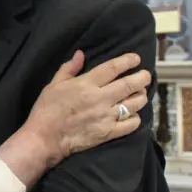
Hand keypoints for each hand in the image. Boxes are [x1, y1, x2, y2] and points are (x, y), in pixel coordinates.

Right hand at [22, 50, 150, 165]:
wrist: (45, 138)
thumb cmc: (46, 109)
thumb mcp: (54, 84)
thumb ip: (69, 68)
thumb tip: (81, 54)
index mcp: (86, 84)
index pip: (113, 68)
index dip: (127, 61)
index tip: (136, 59)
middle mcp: (100, 98)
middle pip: (130, 84)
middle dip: (142, 77)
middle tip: (146, 75)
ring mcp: (106, 116)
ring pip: (135, 103)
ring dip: (141, 96)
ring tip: (141, 93)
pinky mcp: (109, 132)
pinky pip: (131, 124)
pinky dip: (136, 118)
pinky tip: (133, 114)